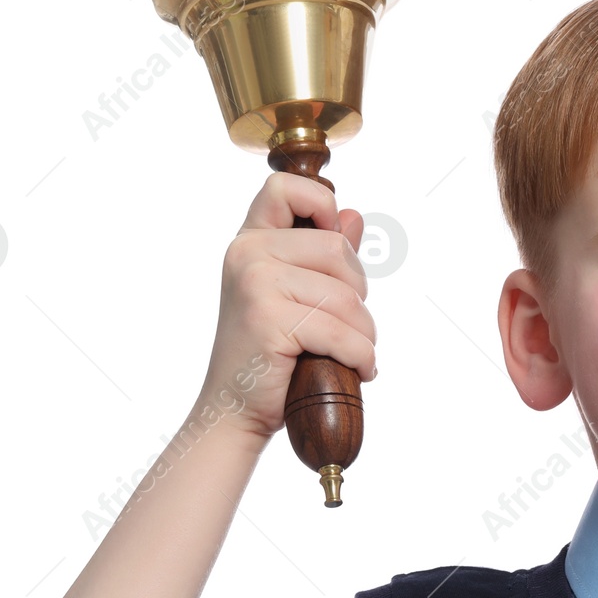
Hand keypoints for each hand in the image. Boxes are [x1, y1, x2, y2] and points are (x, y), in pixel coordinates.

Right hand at [197, 172, 375, 440]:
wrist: (234, 410)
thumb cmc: (268, 356)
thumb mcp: (293, 297)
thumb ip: (320, 255)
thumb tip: (352, 216)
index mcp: (250, 242)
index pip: (286, 187)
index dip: (321, 205)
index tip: (332, 245)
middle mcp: (247, 254)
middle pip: (337, 249)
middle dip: (357, 293)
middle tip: (345, 325)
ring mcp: (255, 283)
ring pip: (347, 296)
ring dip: (364, 334)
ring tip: (350, 354)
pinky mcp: (269, 319)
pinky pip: (342, 332)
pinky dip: (361, 357)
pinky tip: (358, 371)